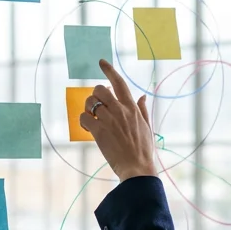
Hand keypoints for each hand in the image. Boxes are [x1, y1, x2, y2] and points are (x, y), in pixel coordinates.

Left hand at [77, 60, 157, 181]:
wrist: (137, 167)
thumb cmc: (143, 149)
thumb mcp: (147, 126)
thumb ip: (142, 110)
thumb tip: (142, 97)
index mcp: (131, 107)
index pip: (119, 82)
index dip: (109, 70)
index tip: (102, 62)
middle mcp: (120, 110)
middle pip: (99, 89)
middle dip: (95, 95)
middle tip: (96, 108)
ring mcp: (108, 120)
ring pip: (90, 103)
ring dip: (88, 109)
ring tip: (92, 120)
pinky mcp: (99, 131)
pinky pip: (84, 118)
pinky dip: (83, 121)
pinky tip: (89, 129)